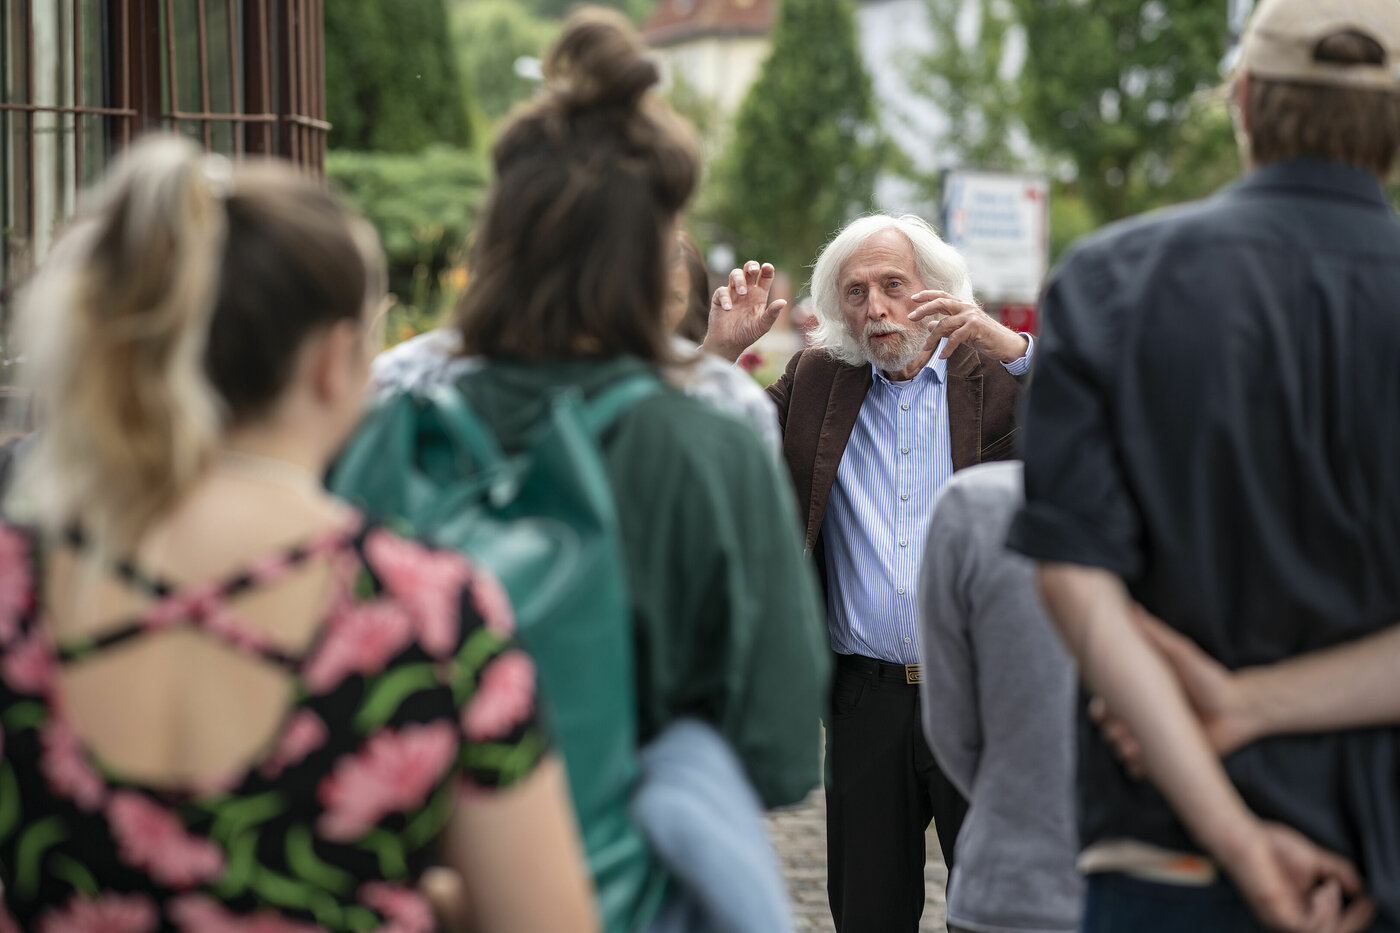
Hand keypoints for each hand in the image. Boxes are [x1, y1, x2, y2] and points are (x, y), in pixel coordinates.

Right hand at [701, 261, 786, 363]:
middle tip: (753, 270)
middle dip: (751, 266)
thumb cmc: (747, 334)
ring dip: (739, 279)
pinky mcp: (719, 299)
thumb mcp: (763, 326)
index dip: (767, 269)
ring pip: (735, 274)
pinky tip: (729, 308)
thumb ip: (772, 314)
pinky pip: (722, 291)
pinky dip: (725, 297)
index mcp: (759, 294)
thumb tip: (783, 302)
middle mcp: (746, 291)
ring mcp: (732, 293)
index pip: (765, 276)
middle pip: (748, 270)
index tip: (767, 267)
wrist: (729, 344)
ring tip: (742, 293)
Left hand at [908, 290, 1027, 363]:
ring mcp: (971, 316)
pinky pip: (955, 338)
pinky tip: (942, 356)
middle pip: (941, 303)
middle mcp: (966, 308)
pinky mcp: (975, 327)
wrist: (1005, 345)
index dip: (927, 295)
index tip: (913, 298)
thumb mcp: (962, 331)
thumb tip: (928, 326)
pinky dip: (947, 348)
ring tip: (925, 348)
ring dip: (932, 337)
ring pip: (945, 323)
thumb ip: (946, 327)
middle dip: (924, 309)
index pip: (942, 295)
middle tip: (911, 317)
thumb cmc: (984, 337)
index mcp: (963, 306)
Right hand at [1092, 608, 1263, 777]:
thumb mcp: (1181, 654)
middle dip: (1111, 730)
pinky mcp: (1168, 759)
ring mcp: (1154, 739)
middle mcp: (1144, 717)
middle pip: (1109, 728)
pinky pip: (1141, 770)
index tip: (1105, 707)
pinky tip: (1145, 762)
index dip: (1101, 706)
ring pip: (1122, 750)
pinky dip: (1137, 769)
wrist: (1238, 709)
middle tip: (1124, 728)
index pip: (1106, 702)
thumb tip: (1132, 608)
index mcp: (1141, 694)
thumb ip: (1156, 634)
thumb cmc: (1210, 679)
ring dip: (1124, 750)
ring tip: (1137, 746)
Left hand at [1218, 820, 1372, 932]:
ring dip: (1336, 911)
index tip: (1367, 902)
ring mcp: (1280, 918)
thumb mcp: (1315, 860)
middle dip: (1352, 920)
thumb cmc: (1270, 845)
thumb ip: (1338, 873)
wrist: (1241, 834)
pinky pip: (1308, 927)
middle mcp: (1288, 919)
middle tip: (1361, 901)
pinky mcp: (1274, 912)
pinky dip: (1325, 909)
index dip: (1353, 919)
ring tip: (1329, 885)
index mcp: (1297, 910)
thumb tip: (1361, 889)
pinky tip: (1322, 888)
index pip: (1330, 926)